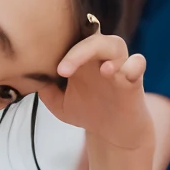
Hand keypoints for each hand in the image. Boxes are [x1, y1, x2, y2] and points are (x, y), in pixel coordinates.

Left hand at [38, 32, 150, 154]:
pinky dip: (134, 65)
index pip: (71, 38)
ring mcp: (118, 66)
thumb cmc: (86, 111)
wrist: (111, 132)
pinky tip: (125, 75)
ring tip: (103, 71)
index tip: (48, 67)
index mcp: (80, 58)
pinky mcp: (134, 79)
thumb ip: (46, 89)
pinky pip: (138, 63)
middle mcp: (99, 57)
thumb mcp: (59, 104)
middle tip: (63, 71)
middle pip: (92, 37)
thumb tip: (31, 76)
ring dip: (107, 54)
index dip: (59, 44)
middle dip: (79, 51)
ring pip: (116, 44)